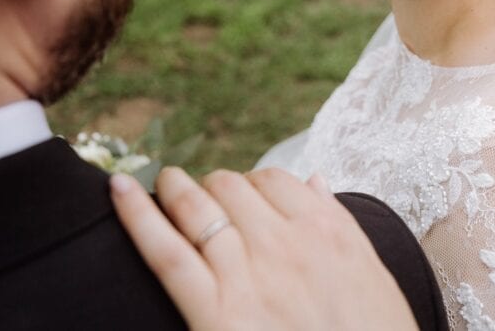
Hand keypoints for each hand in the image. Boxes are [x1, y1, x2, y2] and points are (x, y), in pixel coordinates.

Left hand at [110, 166, 417, 330]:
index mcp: (327, 233)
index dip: (250, 184)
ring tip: (161, 184)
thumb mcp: (375, 278)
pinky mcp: (216, 313)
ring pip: (199, 207)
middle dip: (212, 188)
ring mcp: (249, 275)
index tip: (240, 199)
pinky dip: (138, 217)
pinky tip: (119, 189)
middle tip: (201, 202)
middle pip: (232, 188)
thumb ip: (340, 222)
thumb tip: (317, 180)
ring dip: (176, 190)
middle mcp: (287, 244)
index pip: (274, 180)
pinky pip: (168, 252)